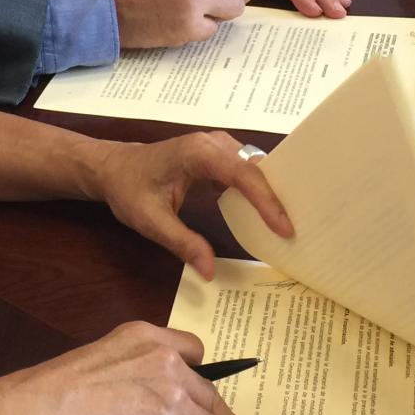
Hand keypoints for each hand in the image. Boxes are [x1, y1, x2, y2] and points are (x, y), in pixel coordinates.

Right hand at [0, 322, 262, 414]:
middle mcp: (165, 364)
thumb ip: (128, 374)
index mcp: (144, 338)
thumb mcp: (97, 362)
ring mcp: (170, 403)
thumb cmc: (51, 392)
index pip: (193, 349)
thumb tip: (142, 405)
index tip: (211, 388)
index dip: (204, 374)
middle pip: (208, 396)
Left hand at [92, 130, 292, 278]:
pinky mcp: (216, 155)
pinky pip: (245, 169)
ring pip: (254, 167)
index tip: (285, 228)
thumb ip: (182, 244)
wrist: (113, 168)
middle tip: (301, 228)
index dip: (267, 201)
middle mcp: (212, 143)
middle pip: (256, 169)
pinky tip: (267, 213)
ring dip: (271, 192)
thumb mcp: (151, 221)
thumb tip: (209, 271)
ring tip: (290, 221)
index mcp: (198, 153)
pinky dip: (258, 189)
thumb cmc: (129, 189)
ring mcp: (216, 146)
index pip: (243, 175)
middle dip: (279, 196)